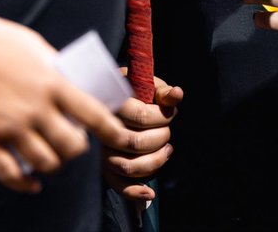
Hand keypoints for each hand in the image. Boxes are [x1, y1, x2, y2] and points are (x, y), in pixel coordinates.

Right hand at [0, 15, 169, 193]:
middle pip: (71, 146)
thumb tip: (72, 84)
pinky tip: (32, 183)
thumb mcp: (36, 46)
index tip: (120, 137)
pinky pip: (9, 174)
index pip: (93, 114)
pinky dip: (24, 184)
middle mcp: (35, 110)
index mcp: (52, 83)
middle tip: (75, 142)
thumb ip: (55, 69)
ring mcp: (9, 128)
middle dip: (78, 148)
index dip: (112, 130)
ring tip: (53, 157)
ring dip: (54, 164)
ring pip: (44, 164)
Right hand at [101, 76, 183, 200]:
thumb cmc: (130, 90)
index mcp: (112, 104)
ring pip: (129, 166)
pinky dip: (135, 192)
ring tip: (166, 150)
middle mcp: (101, 130)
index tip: (170, 112)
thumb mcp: (144, 84)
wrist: (104, 100)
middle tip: (166, 130)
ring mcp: (100, 151)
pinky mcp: (102, 168)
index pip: (142, 117)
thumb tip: (178, 94)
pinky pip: (117, 185)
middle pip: (138, 143)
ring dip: (155, 161)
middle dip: (162, 137)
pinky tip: (150, 193)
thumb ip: (161, 90)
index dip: (163, 117)